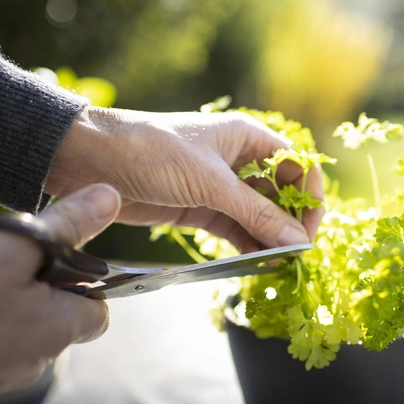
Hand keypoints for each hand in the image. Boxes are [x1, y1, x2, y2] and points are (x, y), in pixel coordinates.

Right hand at [0, 184, 119, 403]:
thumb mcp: (13, 249)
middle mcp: (37, 359)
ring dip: (3, 299)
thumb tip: (109, 199)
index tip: (65, 256)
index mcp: (60, 329)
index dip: (90, 281)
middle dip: (38, 283)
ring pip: (16, 327)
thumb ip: (64, 225)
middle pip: (56, 314)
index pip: (99, 310)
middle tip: (5, 258)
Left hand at [46, 107, 324, 252]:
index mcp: (247, 138)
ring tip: (279, 265)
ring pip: (258, 215)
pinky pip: (235, 229)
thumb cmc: (153, 152)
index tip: (311, 228)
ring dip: (270, 238)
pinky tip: (257, 262)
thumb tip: (298, 241)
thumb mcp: (210, 182)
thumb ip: (255, 212)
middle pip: (281, 193)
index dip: (309, 195)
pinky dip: (247, 245)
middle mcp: (239, 161)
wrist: (93, 161)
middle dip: (291, 222)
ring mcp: (220, 187)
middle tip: (296, 254)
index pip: (296, 165)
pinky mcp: (200, 209)